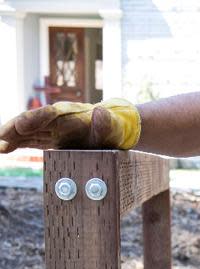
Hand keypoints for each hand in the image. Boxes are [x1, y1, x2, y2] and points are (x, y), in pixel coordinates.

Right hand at [0, 98, 140, 153]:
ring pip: (26, 131)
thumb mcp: (113, 126)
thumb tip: (100, 112)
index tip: (22, 124)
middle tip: (2, 138)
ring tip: (0, 146)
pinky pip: (29, 140)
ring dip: (11, 138)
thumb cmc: (112, 128)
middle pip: (31, 122)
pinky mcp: (48, 139)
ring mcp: (50, 129)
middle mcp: (56, 119)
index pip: (49, 115)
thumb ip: (106, 122)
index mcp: (70, 115)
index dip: (35, 119)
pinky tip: (3, 149)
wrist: (110, 130)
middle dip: (15, 129)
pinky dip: (16, 144)